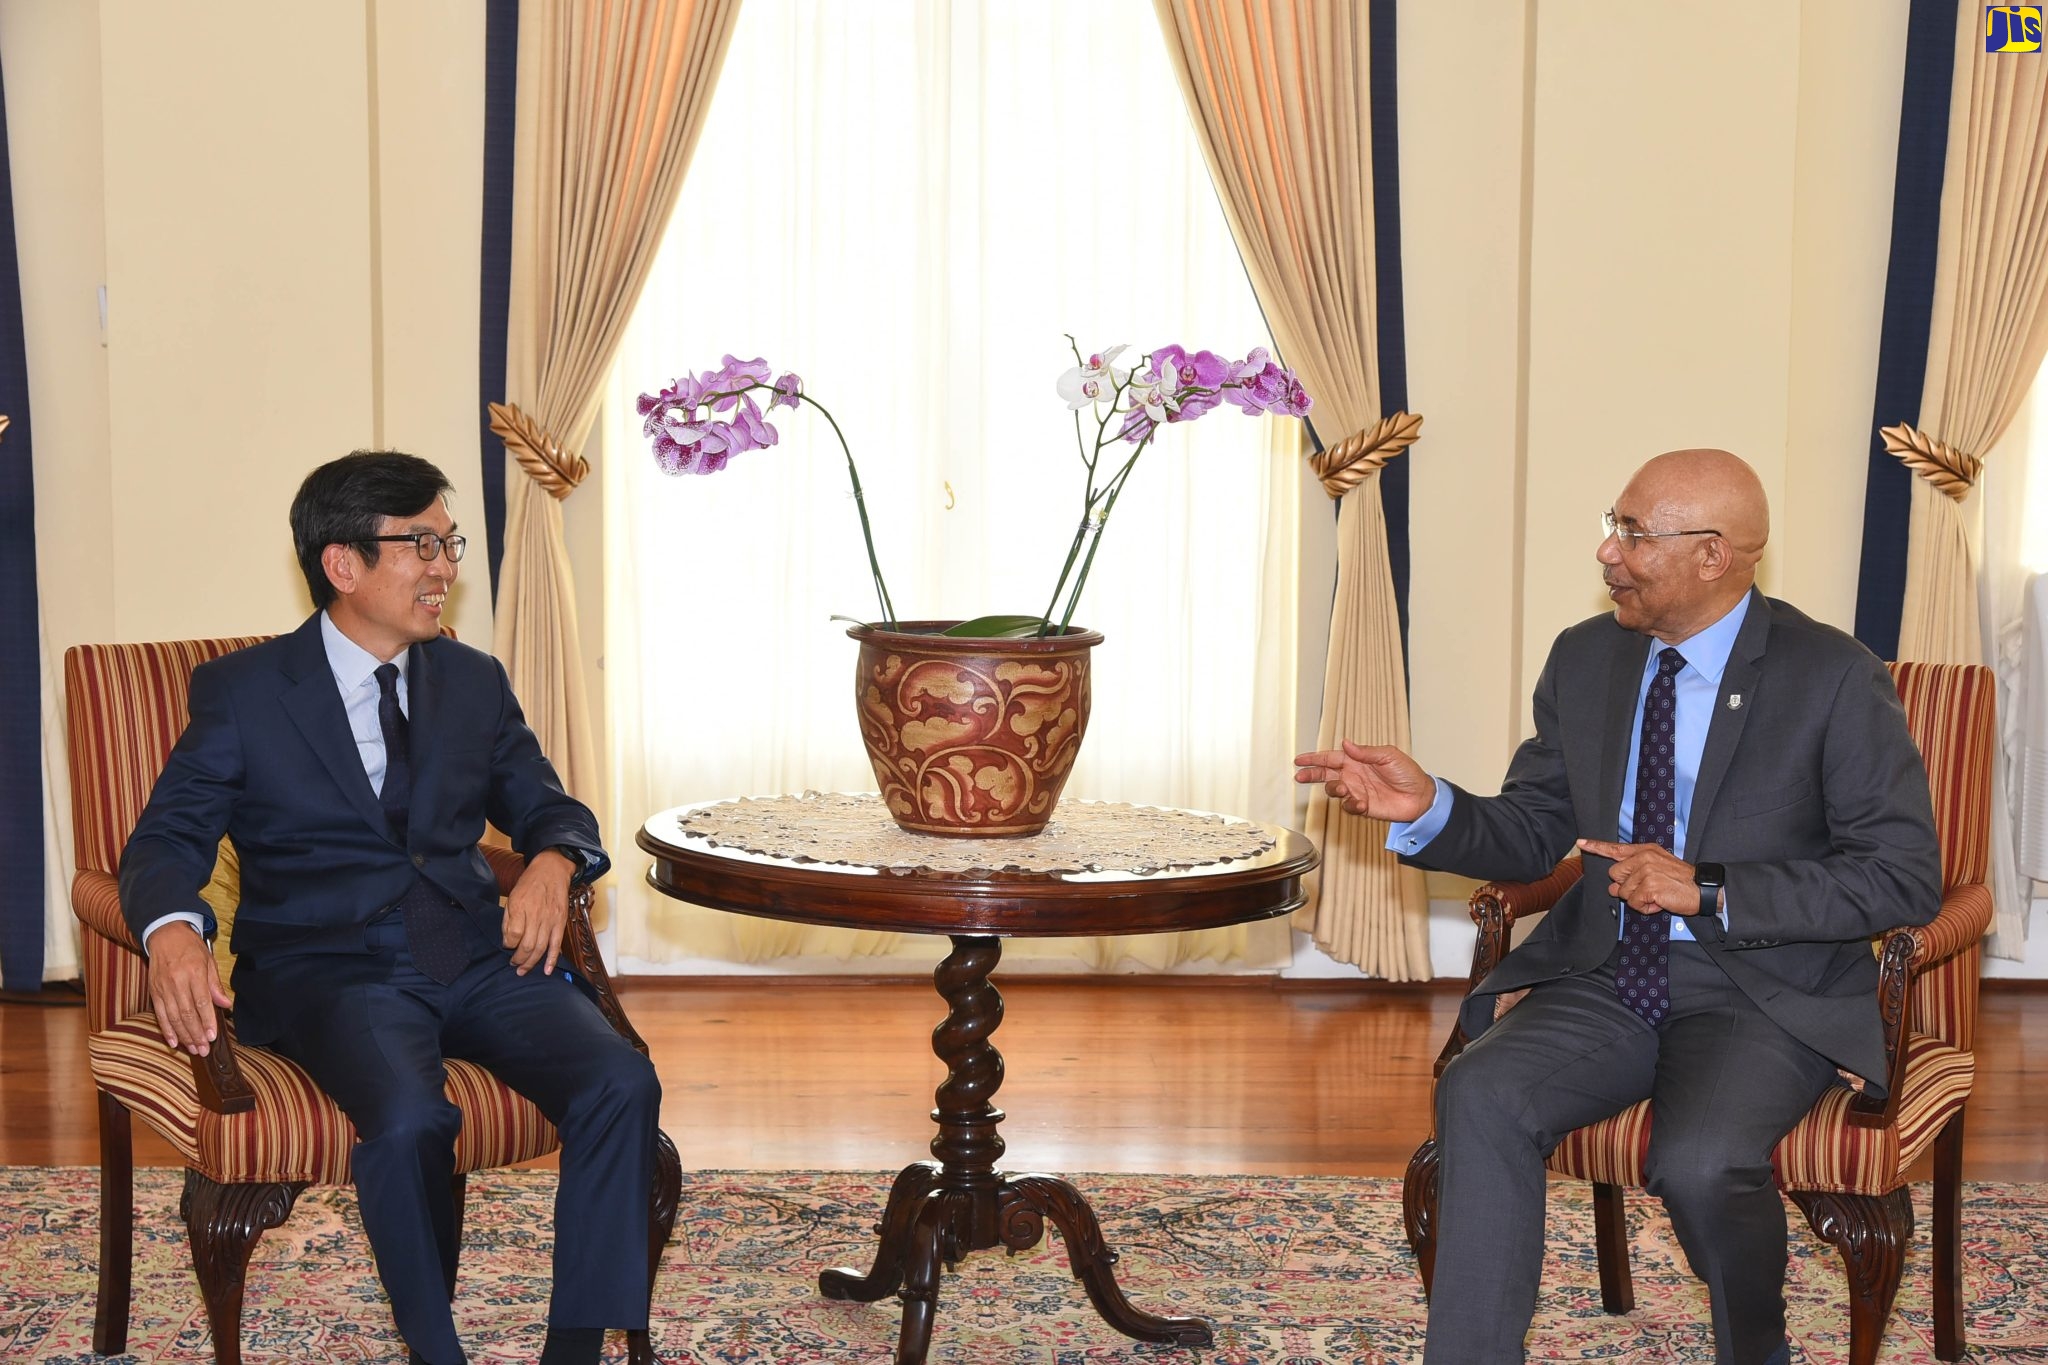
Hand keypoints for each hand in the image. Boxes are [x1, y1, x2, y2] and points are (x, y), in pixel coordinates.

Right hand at [145, 923, 231, 1055]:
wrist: (165, 935)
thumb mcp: (208, 961)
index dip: (207, 1021)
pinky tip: (174, 1042)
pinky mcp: (154, 992)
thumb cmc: (191, 948)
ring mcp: (163, 988)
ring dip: (184, 1036)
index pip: (201, 1002)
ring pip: (173, 1017)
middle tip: (204, 1049)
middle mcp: (177, 982)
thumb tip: (225, 1005)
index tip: (212, 1036)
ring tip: (194, 1049)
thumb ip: (215, 985)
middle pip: (187, 1014)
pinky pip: (160, 1015)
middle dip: (196, 1034)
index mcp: (194, 973)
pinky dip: (167, 1030)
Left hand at [502, 848, 574, 975]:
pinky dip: (552, 959)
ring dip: (531, 962)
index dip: (508, 944)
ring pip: (540, 948)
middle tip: (513, 964)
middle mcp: (536, 915)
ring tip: (523, 970)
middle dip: (518, 959)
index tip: (506, 945)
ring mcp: (550, 920)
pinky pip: (556, 944)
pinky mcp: (560, 922)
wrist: (552, 870)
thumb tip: (508, 940)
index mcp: (520, 907)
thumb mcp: (513, 896)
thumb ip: (509, 919)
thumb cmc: (529, 883)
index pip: (513, 935)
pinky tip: (546, 970)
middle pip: (527, 945)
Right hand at [1294, 740, 1433, 822]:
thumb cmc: (1408, 773)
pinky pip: (1348, 806)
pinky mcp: (1362, 806)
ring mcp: (1357, 791)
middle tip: (1300, 776)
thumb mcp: (1389, 755)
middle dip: (1311, 774)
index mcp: (1358, 760)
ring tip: (1344, 789)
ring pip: (1334, 790)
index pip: (1331, 757)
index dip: (1315, 758)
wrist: (1420, 797)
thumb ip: (1366, 752)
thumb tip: (1346, 744)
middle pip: (1325, 773)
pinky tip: (1360, 803)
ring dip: (1334, 789)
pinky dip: (1350, 805)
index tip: (1300, 760)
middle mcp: (1354, 775)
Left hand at [1576, 838, 1698, 914]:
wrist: (1704, 889)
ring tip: (1657, 895)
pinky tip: (1660, 902)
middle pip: (1615, 875)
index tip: (1581, 842)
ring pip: (1624, 893)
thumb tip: (1614, 888)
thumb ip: (1633, 873)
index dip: (1596, 847)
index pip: (1616, 848)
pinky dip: (1646, 908)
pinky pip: (1635, 904)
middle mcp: (1644, 858)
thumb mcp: (1658, 867)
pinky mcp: (1650, 887)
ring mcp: (1647, 872)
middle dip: (1627, 887)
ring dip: (1638, 899)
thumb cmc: (1680, 880)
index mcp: (1645, 851)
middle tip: (1648, 888)